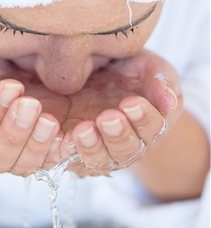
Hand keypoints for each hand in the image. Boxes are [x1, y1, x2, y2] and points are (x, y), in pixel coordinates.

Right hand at [0, 48, 60, 175]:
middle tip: (31, 104)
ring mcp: (19, 153)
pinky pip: (52, 162)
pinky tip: (68, 135)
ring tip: (49, 120)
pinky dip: (61, 151)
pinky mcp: (45, 151)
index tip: (12, 86)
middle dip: (14, 132)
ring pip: (23, 166)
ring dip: (36, 144)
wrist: (16, 69)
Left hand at [53, 49, 182, 176]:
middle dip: (118, 136)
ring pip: (98, 160)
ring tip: (83, 130)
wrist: (98, 73)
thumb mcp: (148, 68)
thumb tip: (170, 102)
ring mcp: (98, 148)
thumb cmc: (130, 69)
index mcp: (149, 125)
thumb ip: (161, 80)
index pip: (152, 129)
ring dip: (92, 147)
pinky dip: (62, 149)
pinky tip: (59, 134)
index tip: (132, 103)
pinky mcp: (72, 149)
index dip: (144, 119)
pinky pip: (66, 157)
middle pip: (125, 151)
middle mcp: (125, 143)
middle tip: (108, 118)